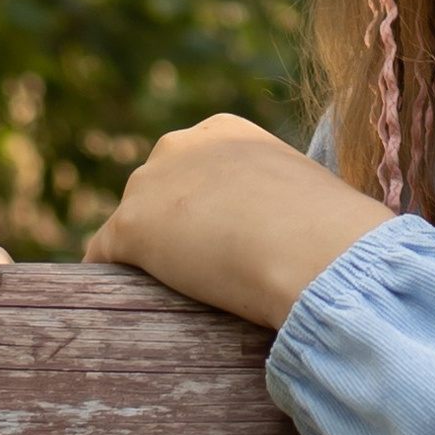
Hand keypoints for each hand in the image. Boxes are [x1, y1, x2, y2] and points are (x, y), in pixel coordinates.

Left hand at [82, 115, 392, 328]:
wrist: (315, 251)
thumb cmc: (332, 230)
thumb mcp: (306, 195)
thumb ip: (283, 201)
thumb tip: (302, 234)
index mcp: (226, 131)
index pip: (195, 169)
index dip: (205, 207)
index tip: (218, 240)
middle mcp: (179, 144)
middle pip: (157, 190)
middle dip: (169, 225)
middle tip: (191, 272)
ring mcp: (149, 185)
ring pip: (131, 223)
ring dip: (141, 254)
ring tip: (156, 294)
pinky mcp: (129, 227)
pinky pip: (102, 257)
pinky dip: (107, 280)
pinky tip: (117, 304)